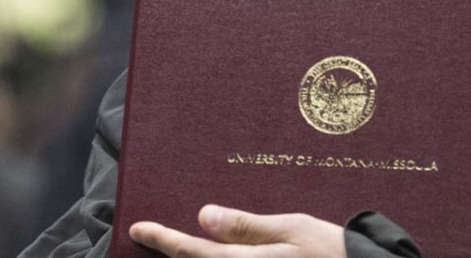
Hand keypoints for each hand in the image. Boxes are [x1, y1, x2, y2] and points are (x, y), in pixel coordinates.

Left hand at [130, 204, 344, 257]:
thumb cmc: (334, 252)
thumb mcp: (292, 228)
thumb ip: (246, 226)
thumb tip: (204, 217)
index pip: (193, 253)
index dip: (163, 239)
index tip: (137, 228)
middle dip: (172, 254)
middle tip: (150, 236)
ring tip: (177, 244)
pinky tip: (216, 251)